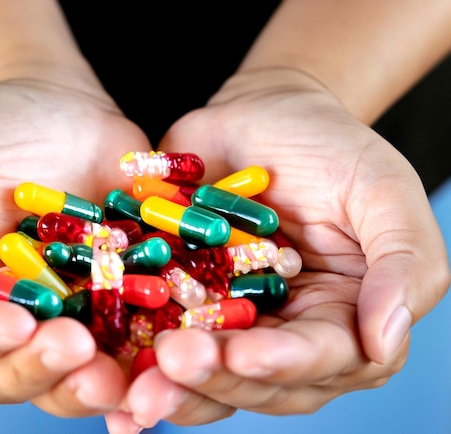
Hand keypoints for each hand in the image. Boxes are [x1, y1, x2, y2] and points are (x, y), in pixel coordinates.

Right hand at [0, 74, 151, 416]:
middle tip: (73, 349)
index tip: (14, 324)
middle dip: (34, 369)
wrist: (57, 112)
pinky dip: (128, 371)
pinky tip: (144, 381)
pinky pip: (112, 350)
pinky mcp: (100, 312)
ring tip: (110, 378)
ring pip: (56, 376)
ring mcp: (49, 323)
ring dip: (80, 386)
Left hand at [117, 68, 449, 427]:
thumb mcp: (382, 191)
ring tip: (135, 390)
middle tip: (174, 364)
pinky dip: (132, 359)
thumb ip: (402, 264)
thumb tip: (386, 342)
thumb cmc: (331, 146)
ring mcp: (228, 321)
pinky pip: (156, 335)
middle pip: (255, 381)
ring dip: (170, 386)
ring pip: (204, 374)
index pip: (319, 359)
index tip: (243, 355)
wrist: (262, 113)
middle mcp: (285, 334)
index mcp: (341, 318)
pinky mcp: (180, 300)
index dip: (282, 364)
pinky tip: (106, 378)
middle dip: (216, 380)